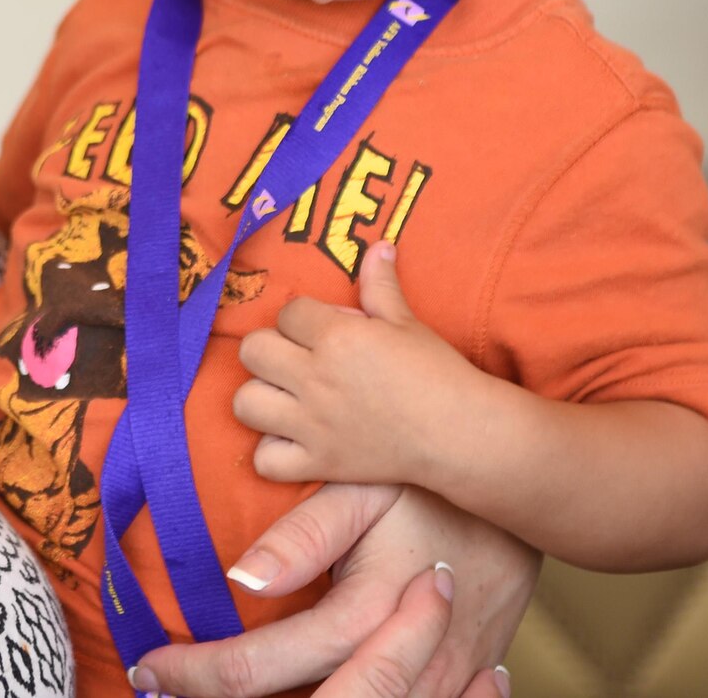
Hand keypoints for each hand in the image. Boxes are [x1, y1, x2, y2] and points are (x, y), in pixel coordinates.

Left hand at [130, 482, 538, 697]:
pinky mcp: (464, 687)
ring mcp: (443, 684)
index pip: (268, 664)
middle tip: (166, 685)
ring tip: (220, 693)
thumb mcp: (364, 487)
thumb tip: (240, 577)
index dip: (201, 672)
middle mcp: (407, 661)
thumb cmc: (431, 480)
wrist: (530, 492)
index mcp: (369, 611)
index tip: (150, 664)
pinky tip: (302, 695)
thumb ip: (303, 537)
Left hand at [234, 243, 471, 485]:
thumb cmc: (437, 373)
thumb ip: (380, 285)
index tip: (322, 330)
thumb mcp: (407, 323)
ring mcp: (313, 424)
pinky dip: (273, 453)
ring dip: (261, 398)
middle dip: (270, 350)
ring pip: (245, 403)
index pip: (288, 312)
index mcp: (337, 337)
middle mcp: (316, 378)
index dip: (302, 318)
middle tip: (295, 360)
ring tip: (285, 398)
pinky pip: (266, 461)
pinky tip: (293, 441)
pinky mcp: (319, 462)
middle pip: (252, 350)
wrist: (462, 434)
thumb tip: (379, 245)